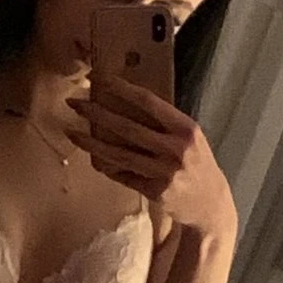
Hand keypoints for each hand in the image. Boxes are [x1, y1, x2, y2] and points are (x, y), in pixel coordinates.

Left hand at [65, 76, 236, 240]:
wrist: (211, 204)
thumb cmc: (196, 164)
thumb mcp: (189, 137)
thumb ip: (164, 123)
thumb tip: (125, 104)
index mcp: (186, 128)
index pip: (148, 101)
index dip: (121, 88)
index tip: (98, 78)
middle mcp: (176, 148)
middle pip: (128, 127)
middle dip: (97, 113)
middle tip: (74, 103)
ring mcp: (165, 172)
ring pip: (119, 154)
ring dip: (91, 143)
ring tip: (71, 132)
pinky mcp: (155, 192)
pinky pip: (124, 175)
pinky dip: (107, 166)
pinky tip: (93, 157)